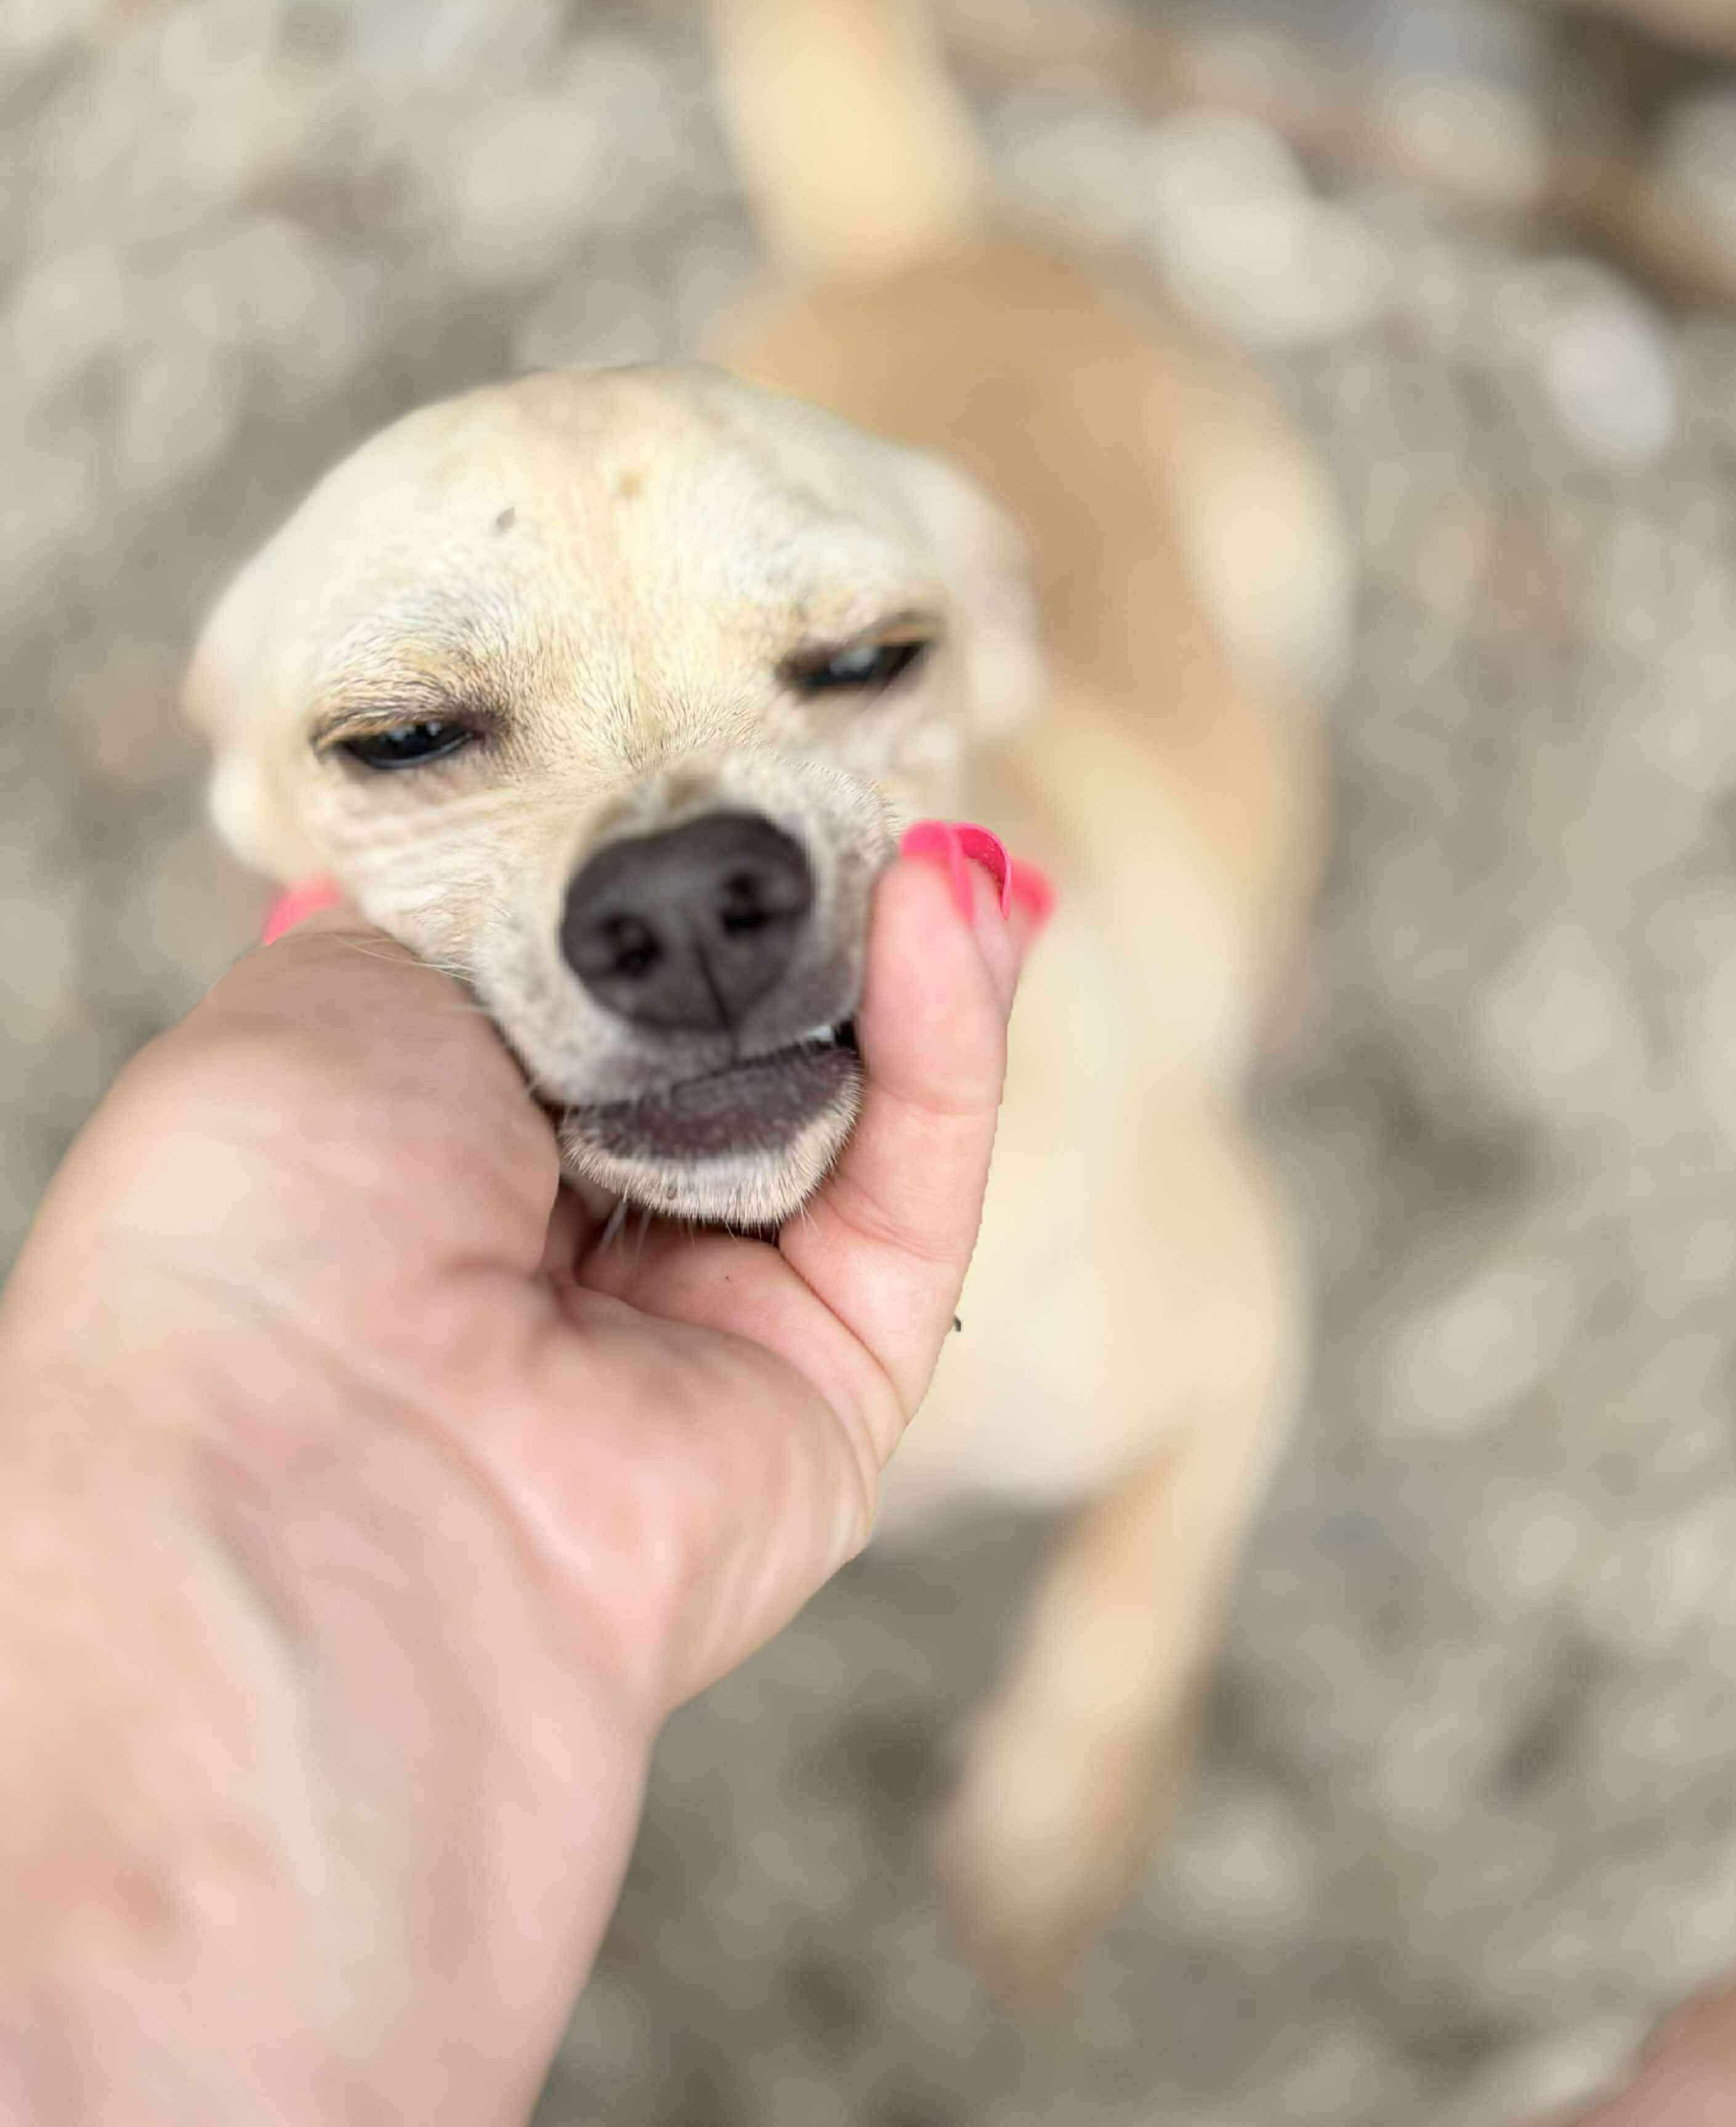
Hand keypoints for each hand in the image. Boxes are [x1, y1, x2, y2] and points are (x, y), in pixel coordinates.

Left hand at [0, 832, 1041, 2124]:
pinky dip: (949, 1039)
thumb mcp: (332, 984)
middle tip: (852, 770)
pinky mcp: (837, 1380)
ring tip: (928, 828)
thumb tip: (581, 865)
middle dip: (802, 907)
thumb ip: (495, 912)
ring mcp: (706, 1319)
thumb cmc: (260, 1232)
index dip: (671, 871)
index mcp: (427, 1154)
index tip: (737, 755)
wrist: (311, 1500)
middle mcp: (566, 1240)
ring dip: (900, 954)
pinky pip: (917, 1180)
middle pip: (738, 1035)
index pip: (593, 987)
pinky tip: (956, 906)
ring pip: (855, 1100)